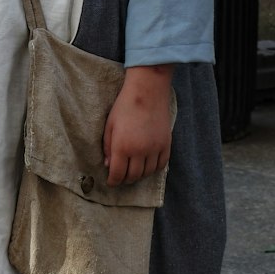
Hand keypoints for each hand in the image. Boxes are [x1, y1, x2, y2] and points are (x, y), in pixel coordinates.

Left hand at [102, 64, 173, 184]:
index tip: (111, 182)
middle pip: (133, 176)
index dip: (113, 181)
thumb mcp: (110, 125)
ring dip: (139, 175)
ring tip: (133, 171)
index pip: (118, 174)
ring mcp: (155, 148)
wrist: (148, 91)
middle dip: (125, 179)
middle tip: (121, 177)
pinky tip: (147, 165)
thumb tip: (108, 165)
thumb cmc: (124, 106)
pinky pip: (161, 165)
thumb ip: (107, 147)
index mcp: (122, 146)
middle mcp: (140, 151)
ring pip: (148, 173)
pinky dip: (153, 169)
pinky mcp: (166, 144)